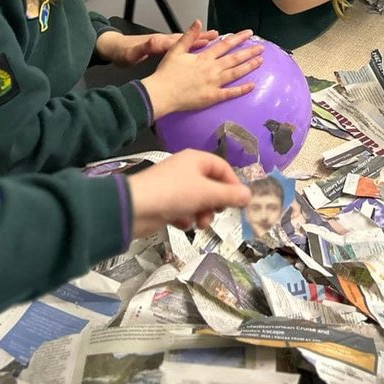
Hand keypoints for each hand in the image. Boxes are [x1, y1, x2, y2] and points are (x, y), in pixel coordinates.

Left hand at [95, 27, 218, 65]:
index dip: (191, 42)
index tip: (205, 41)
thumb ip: (142, 48)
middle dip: (202, 37)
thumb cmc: (123, 52)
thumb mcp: (130, 53)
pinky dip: (194, 45)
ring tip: (217, 37)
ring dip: (201, 39)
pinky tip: (204, 47)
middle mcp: (164, 41)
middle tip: (218, 35)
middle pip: (186, 39)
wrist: (116, 48)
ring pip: (187, 41)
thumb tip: (152, 41)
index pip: (177, 42)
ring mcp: (165, 43)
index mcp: (157, 44)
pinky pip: (183, 46)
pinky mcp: (165, 48)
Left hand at [127, 149, 250, 234]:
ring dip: (202, 213)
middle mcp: (186, 170)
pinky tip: (181, 224)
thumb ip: (230, 195)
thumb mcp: (206, 194)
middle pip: (212, 186)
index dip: (233, 185)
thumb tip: (250, 195)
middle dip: (215, 203)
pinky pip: (183, 209)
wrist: (134, 208)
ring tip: (198, 223)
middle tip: (216, 213)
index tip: (239, 203)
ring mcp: (174, 187)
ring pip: (198, 200)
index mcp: (196, 160)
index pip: (223, 168)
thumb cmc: (173, 194)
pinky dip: (185, 218)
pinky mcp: (165, 203)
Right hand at [140, 23, 263, 119]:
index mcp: (204, 57)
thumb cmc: (167, 73)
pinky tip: (252, 85)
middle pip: (235, 58)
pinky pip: (230, 93)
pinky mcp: (213, 97)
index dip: (238, 38)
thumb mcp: (176, 50)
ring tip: (260, 61)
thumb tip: (198, 21)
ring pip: (236, 73)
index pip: (225, 44)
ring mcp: (214, 83)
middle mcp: (212, 69)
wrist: (162, 93)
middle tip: (261, 48)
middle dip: (249, 52)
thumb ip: (189, 36)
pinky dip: (242, 89)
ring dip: (249, 66)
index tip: (249, 33)